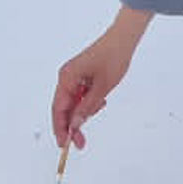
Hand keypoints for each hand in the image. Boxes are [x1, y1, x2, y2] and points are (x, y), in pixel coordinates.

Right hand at [51, 8, 150, 148]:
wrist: (123, 39)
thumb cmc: (113, 58)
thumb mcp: (101, 88)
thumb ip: (87, 108)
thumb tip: (74, 125)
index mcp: (66, 78)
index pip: (58, 109)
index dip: (61, 128)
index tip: (64, 144)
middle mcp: (66, 77)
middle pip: (64, 108)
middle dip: (72, 125)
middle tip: (81, 143)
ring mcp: (74, 76)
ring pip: (74, 103)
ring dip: (83, 112)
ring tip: (100, 105)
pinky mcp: (82, 76)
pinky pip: (81, 95)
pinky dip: (89, 102)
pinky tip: (101, 100)